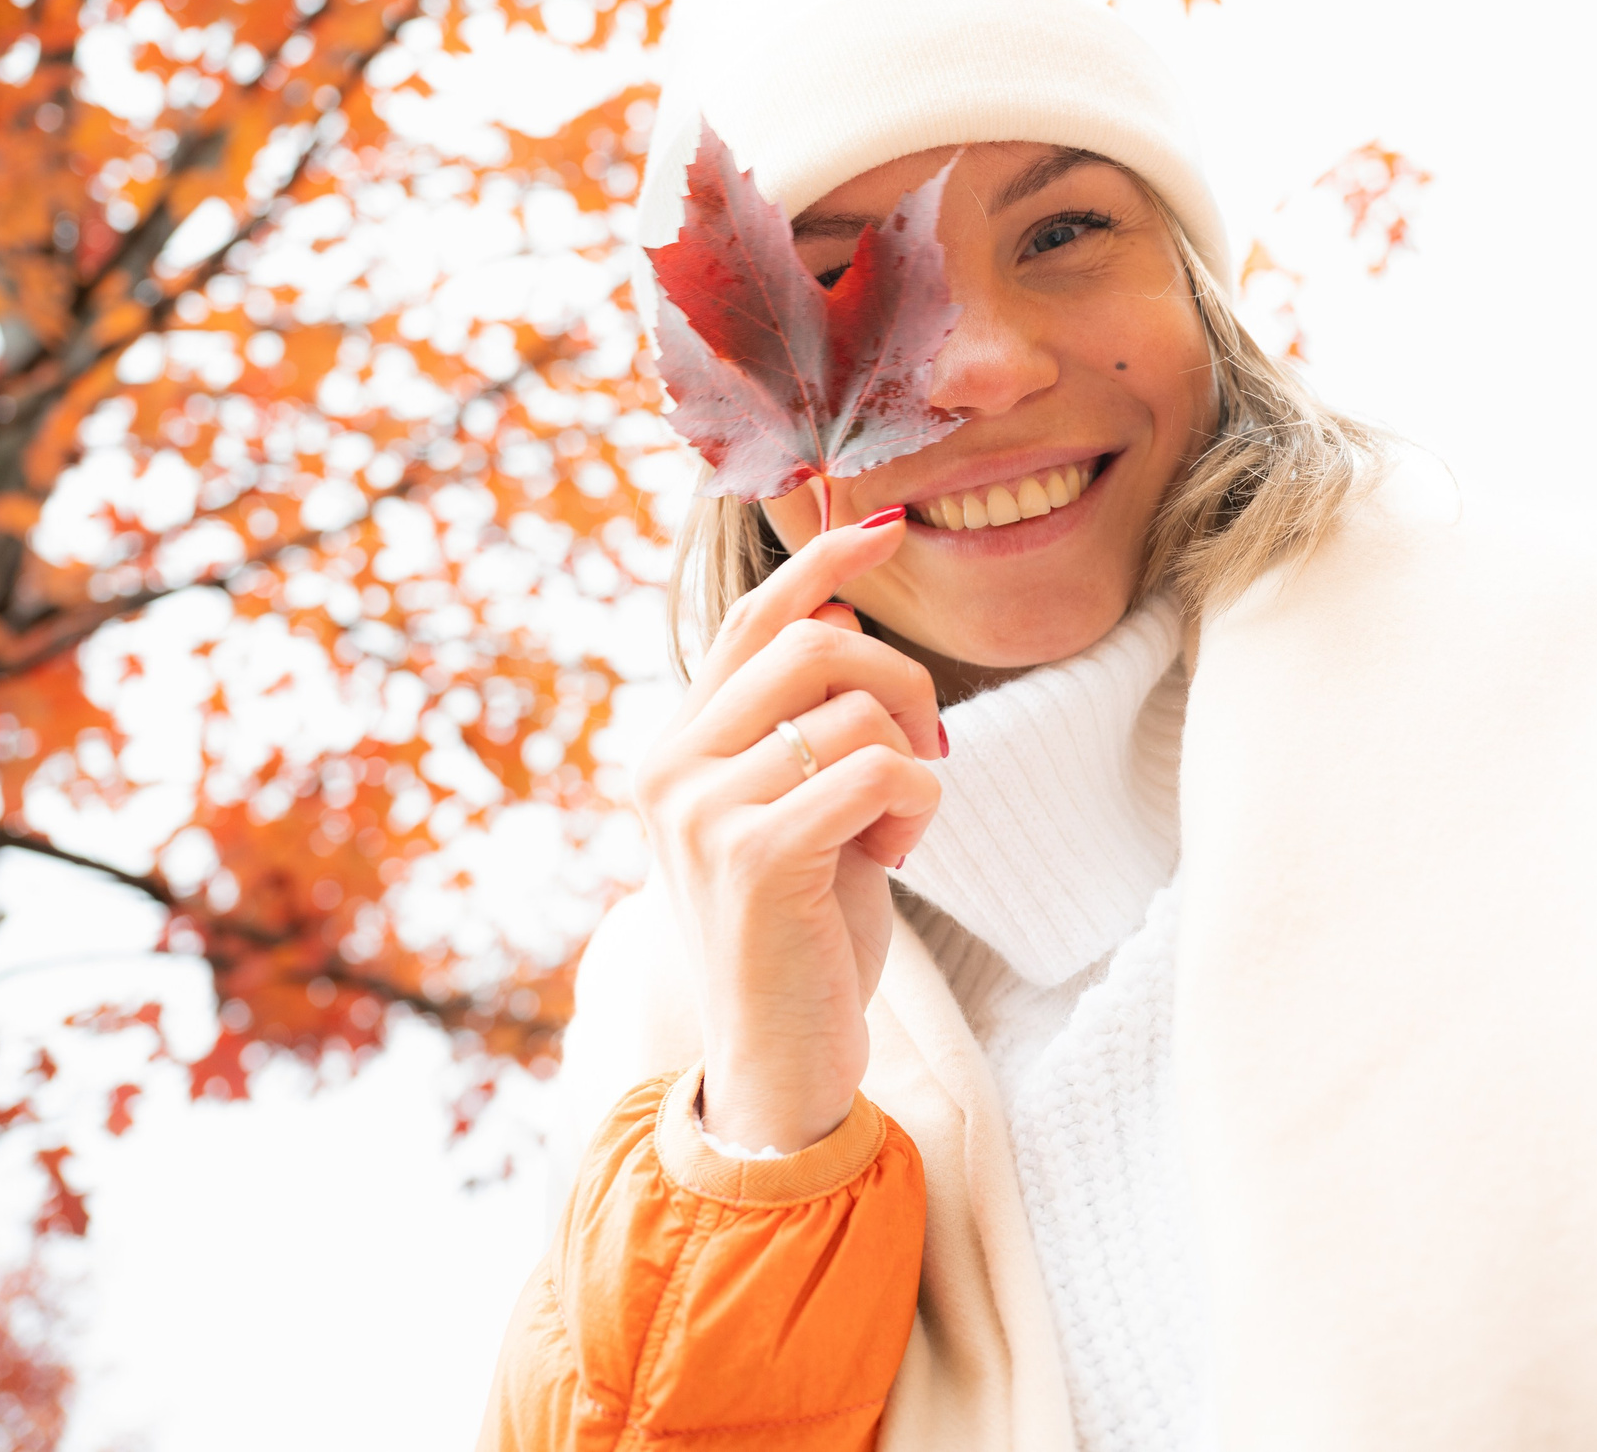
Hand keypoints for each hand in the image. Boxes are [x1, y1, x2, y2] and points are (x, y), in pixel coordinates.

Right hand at [633, 509, 943, 1152]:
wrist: (779, 1068)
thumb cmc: (805, 941)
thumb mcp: (803, 812)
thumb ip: (806, 726)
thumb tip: (838, 614)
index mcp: (671, 754)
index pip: (745, 622)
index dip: (819, 566)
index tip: (884, 529)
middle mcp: (666, 771)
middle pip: (814, 647)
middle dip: (900, 679)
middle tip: (929, 745)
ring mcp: (700, 811)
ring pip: (852, 707)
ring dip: (911, 755)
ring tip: (902, 826)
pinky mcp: (753, 854)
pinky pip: (877, 768)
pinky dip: (917, 801)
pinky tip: (902, 854)